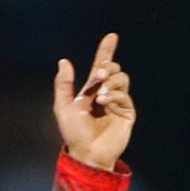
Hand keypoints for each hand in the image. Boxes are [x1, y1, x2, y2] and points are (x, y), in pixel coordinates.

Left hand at [53, 32, 135, 171]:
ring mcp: (118, 103)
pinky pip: (125, 96)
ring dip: (111, 83)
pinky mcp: (127, 113)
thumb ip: (63, 85)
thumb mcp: (63, 107)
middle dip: (106, 67)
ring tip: (100, 96)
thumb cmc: (74, 134)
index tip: (111, 36)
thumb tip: (63, 61)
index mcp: (92, 91)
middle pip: (114, 69)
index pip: (102, 66)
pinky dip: (115, 96)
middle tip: (98, 75)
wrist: (87, 154)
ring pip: (122, 79)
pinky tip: (105, 103)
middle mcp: (106, 94)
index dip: (106, 51)